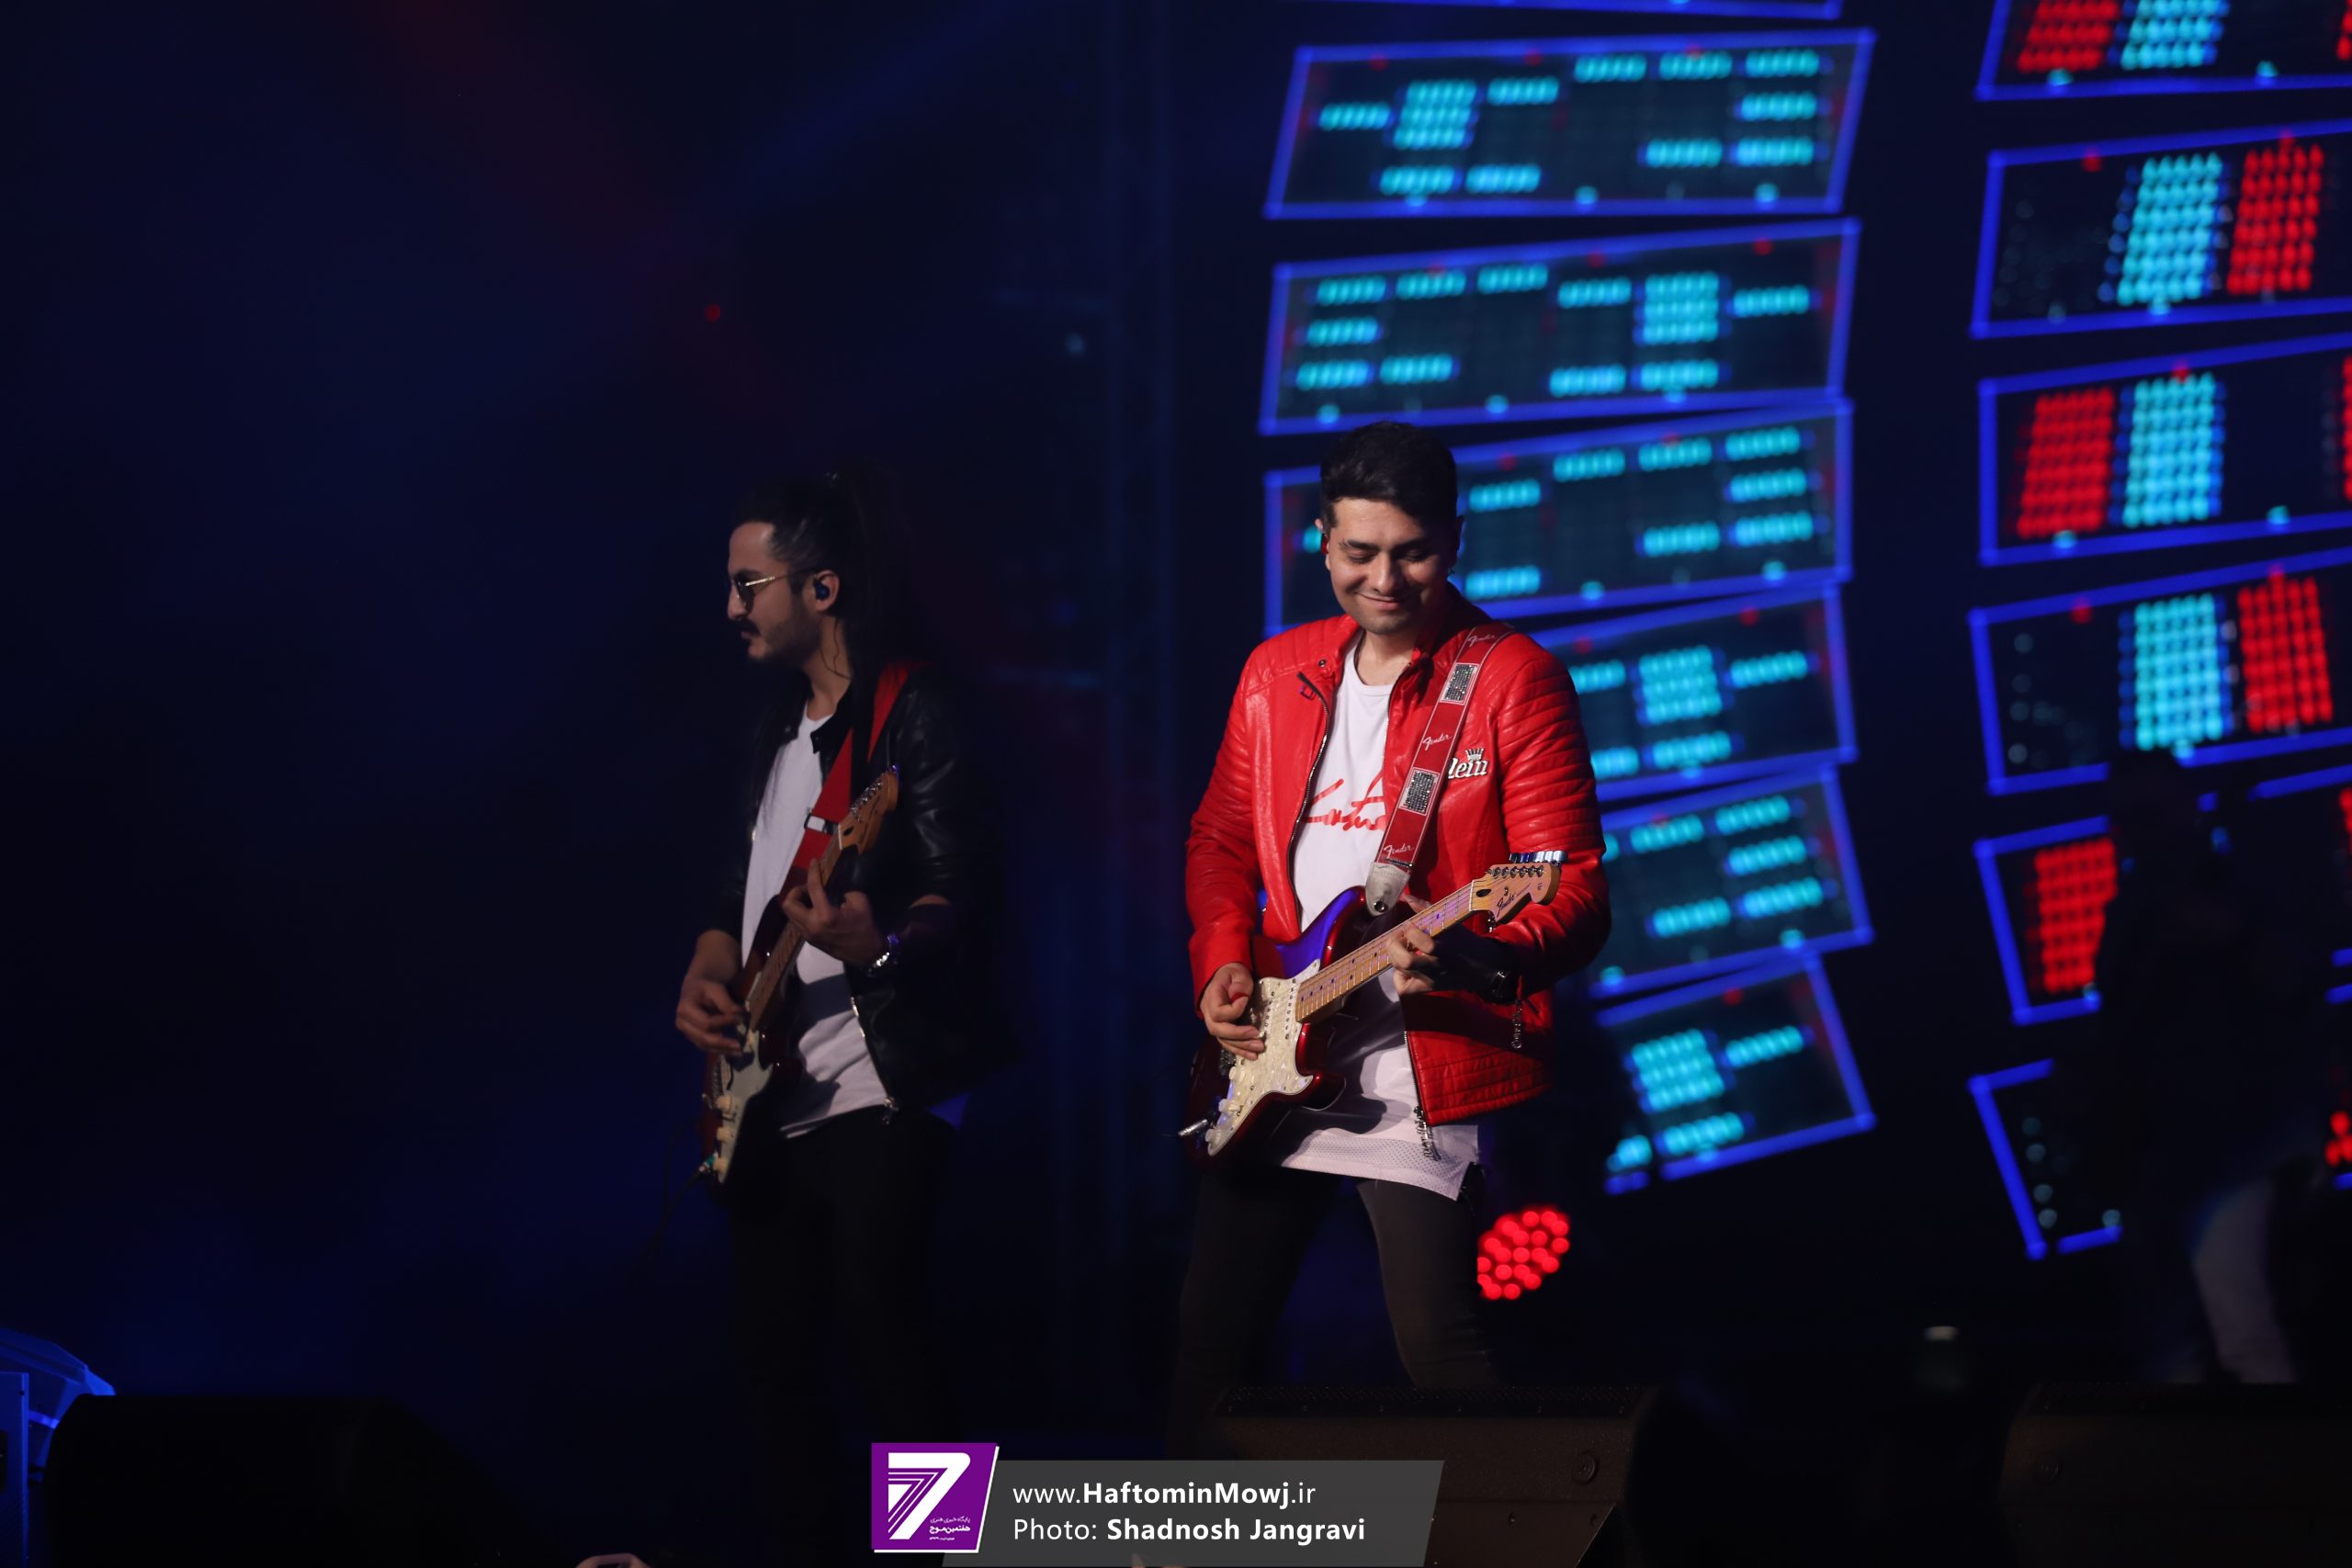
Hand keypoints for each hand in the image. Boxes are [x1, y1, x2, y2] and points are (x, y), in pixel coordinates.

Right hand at [675, 971, 743, 1053]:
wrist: (695, 989)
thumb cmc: (706, 988)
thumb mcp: (716, 989)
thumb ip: (727, 1003)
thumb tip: (740, 1015)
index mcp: (685, 1009)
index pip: (706, 1022)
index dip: (724, 1022)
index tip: (740, 1019)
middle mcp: (682, 1023)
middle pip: (703, 1037)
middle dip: (722, 1042)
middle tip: (739, 1046)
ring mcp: (686, 1032)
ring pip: (704, 1045)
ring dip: (721, 1050)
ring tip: (738, 1052)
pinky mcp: (692, 1037)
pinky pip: (704, 1046)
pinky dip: (718, 1050)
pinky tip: (730, 1051)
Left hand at [781, 862, 886, 966]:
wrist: (866, 953)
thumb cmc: (865, 926)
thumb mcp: (859, 902)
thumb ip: (843, 889)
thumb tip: (831, 883)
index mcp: (826, 915)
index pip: (813, 888)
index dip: (813, 872)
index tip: (814, 862)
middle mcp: (812, 926)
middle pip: (789, 903)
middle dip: (797, 891)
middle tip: (810, 888)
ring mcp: (808, 935)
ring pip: (790, 913)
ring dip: (798, 902)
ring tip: (812, 898)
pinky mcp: (809, 940)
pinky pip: (797, 921)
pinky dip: (802, 911)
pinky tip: (814, 909)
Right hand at [1199, 962, 1261, 1056]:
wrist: (1226, 977)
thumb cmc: (1232, 974)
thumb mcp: (1237, 973)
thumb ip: (1239, 984)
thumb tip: (1241, 998)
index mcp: (1211, 998)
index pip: (1218, 1012)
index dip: (1234, 1010)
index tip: (1246, 999)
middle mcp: (1208, 1013)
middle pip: (1218, 1030)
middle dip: (1238, 1036)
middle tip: (1257, 1036)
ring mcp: (1214, 1022)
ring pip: (1223, 1040)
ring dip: (1241, 1047)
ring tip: (1258, 1049)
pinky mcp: (1222, 1029)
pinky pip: (1228, 1043)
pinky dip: (1240, 1050)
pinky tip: (1252, 1056)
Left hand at [1383, 899, 1521, 1000]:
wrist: (1483, 968)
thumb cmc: (1465, 942)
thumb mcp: (1451, 924)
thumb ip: (1427, 909)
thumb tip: (1407, 897)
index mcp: (1446, 947)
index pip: (1424, 943)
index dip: (1410, 931)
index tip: (1409, 925)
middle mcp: (1437, 966)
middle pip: (1405, 961)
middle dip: (1394, 946)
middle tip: (1397, 938)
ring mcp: (1431, 980)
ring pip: (1401, 971)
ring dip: (1394, 956)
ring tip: (1400, 949)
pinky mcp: (1428, 989)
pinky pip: (1404, 989)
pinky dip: (1398, 978)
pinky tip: (1404, 969)